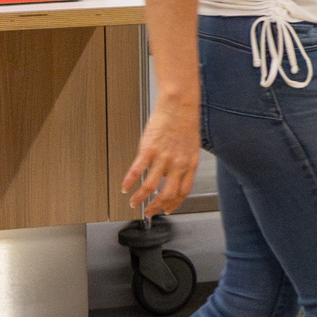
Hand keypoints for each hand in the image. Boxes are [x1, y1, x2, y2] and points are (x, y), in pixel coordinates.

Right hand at [121, 98, 200, 215]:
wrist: (179, 104)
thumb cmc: (185, 122)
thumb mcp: (191, 146)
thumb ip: (183, 163)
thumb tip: (173, 175)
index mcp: (190, 163)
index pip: (183, 192)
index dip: (174, 204)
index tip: (167, 210)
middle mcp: (177, 163)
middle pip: (167, 194)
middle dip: (156, 207)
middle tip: (148, 212)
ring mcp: (163, 157)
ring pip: (150, 187)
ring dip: (140, 198)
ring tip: (133, 203)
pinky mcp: (148, 149)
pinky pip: (137, 171)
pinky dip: (129, 182)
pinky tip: (125, 187)